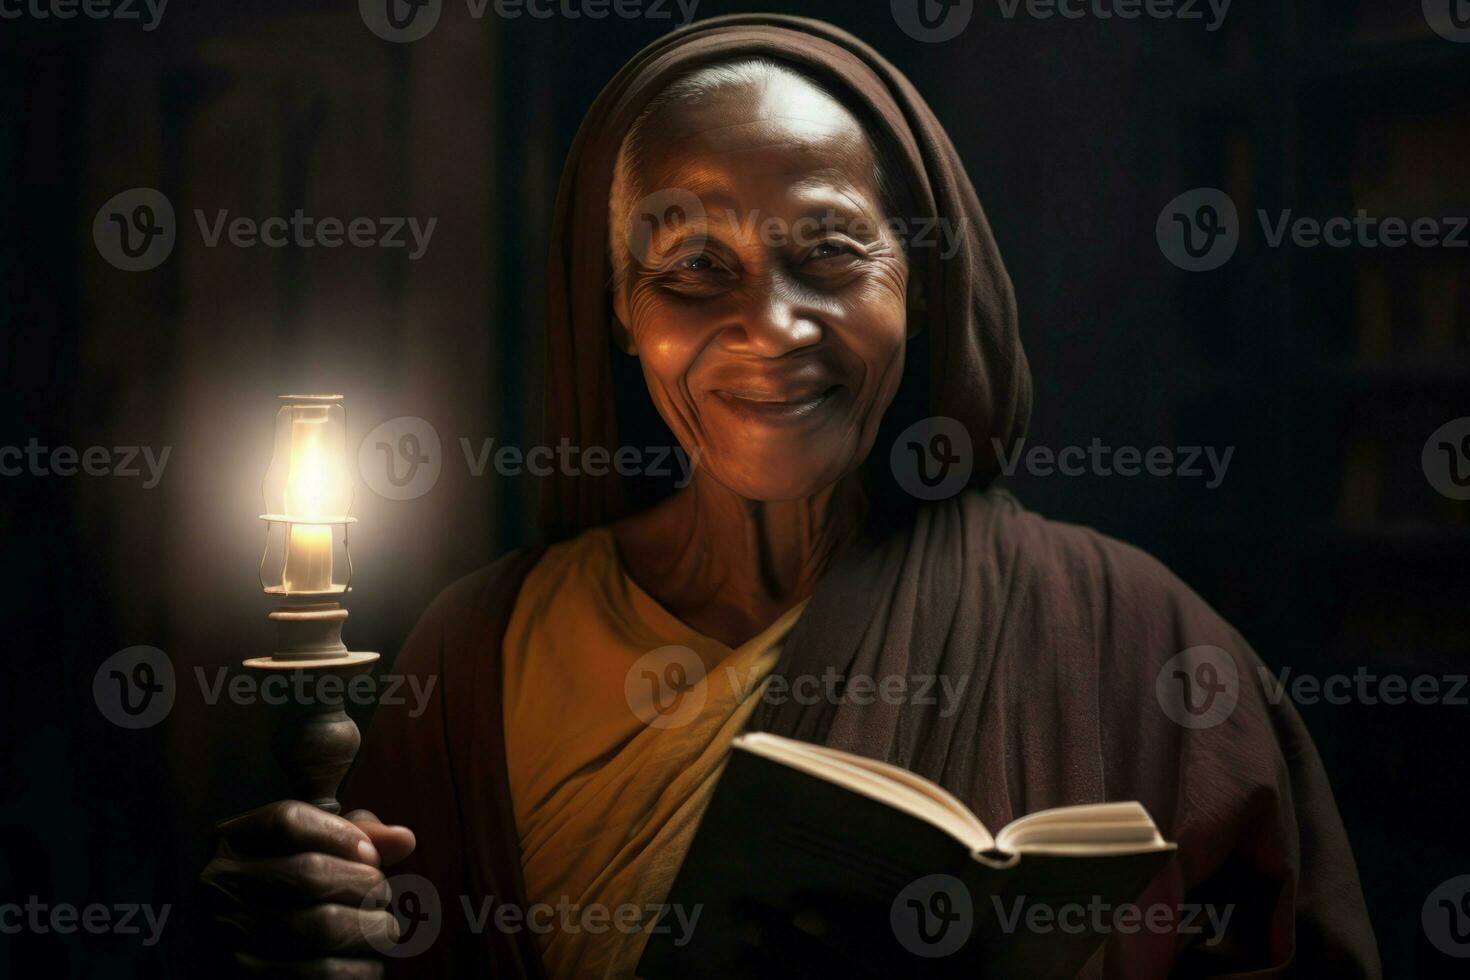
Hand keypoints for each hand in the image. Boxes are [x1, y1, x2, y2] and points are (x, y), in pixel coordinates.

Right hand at [200, 800, 416, 977]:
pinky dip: (361, 968)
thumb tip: (405, 839)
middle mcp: (220, 888)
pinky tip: (366, 963)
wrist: (264, 957)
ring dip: (371, 927)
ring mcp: (231, 938)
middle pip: (309, 872)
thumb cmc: (300, 893)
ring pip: (322, 925)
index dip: (341, 833)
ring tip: (381, 929)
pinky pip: (323, 973)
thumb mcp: (320, 851)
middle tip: (380, 895)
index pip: (286, 820)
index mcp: (233, 843)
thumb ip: (359, 836)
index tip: (371, 854)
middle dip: (365, 883)